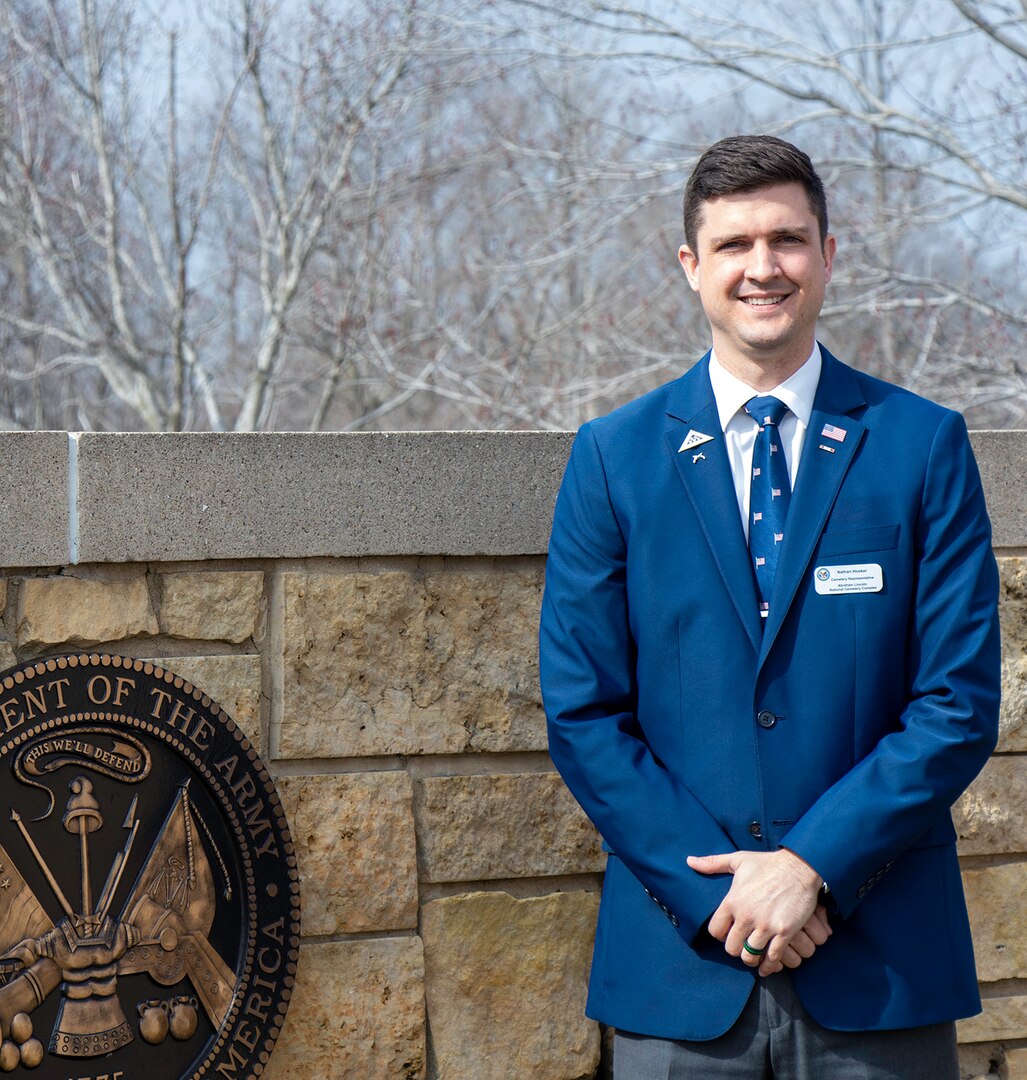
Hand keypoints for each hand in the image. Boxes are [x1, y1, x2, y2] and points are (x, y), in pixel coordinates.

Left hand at [687, 848, 828, 975]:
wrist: (799, 867)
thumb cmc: (767, 864)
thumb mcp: (738, 860)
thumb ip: (712, 863)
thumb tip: (690, 861)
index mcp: (733, 901)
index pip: (716, 931)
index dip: (720, 935)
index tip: (727, 933)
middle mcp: (746, 915)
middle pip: (732, 948)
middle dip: (736, 949)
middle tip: (742, 946)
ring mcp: (765, 925)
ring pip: (750, 956)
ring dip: (752, 958)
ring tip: (754, 955)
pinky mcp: (784, 932)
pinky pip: (772, 958)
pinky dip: (769, 965)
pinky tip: (768, 965)